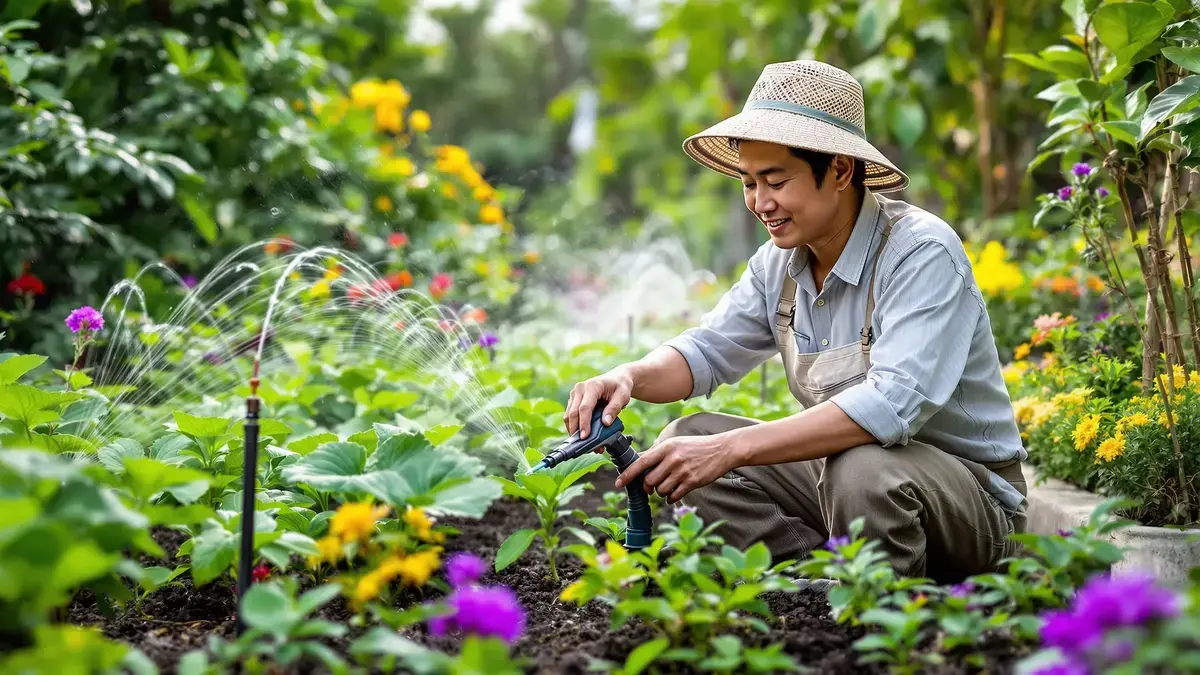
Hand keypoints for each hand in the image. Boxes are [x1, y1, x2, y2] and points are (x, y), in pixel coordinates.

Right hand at [564, 368, 633, 442]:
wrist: (617, 378)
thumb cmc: (620, 387)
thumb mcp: (622, 397)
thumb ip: (614, 409)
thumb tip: (606, 423)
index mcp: (592, 386)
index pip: (585, 408)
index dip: (584, 424)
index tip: (585, 437)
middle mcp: (580, 389)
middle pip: (573, 413)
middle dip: (576, 430)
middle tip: (583, 445)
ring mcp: (575, 394)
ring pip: (569, 415)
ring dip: (574, 430)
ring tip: (585, 443)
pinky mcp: (573, 400)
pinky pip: (570, 415)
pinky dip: (574, 426)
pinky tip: (582, 435)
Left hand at [615, 434, 735, 503]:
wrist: (721, 450)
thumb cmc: (695, 446)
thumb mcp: (674, 443)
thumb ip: (657, 452)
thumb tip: (637, 460)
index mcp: (665, 448)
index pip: (640, 463)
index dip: (627, 475)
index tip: (618, 483)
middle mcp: (672, 459)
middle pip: (649, 481)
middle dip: (647, 487)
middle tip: (650, 487)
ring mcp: (683, 471)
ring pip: (661, 490)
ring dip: (661, 492)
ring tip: (667, 486)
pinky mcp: (692, 482)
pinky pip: (674, 496)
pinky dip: (671, 498)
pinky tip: (674, 493)